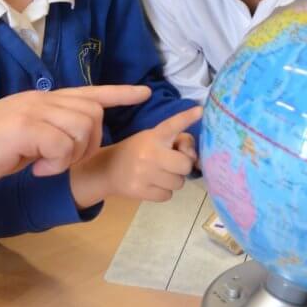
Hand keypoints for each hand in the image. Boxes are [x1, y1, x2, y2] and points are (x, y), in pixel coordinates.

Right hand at [0, 85, 152, 188]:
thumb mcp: (24, 135)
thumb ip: (48, 132)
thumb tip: (69, 142)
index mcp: (41, 99)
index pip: (89, 91)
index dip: (118, 92)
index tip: (143, 92)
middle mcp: (41, 99)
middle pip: (93, 113)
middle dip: (90, 142)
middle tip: (64, 161)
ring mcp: (35, 111)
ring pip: (82, 127)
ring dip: (71, 155)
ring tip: (46, 166)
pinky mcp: (28, 127)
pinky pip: (63, 146)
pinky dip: (55, 165)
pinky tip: (36, 170)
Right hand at [73, 107, 201, 204]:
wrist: (106, 169)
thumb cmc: (136, 151)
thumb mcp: (152, 139)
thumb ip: (176, 141)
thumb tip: (194, 158)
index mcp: (153, 136)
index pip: (172, 125)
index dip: (186, 117)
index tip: (200, 110)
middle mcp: (149, 153)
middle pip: (185, 164)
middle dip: (182, 166)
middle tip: (171, 164)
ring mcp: (144, 174)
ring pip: (178, 183)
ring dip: (173, 180)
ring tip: (160, 174)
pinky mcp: (141, 191)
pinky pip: (168, 195)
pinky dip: (164, 191)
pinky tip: (152, 184)